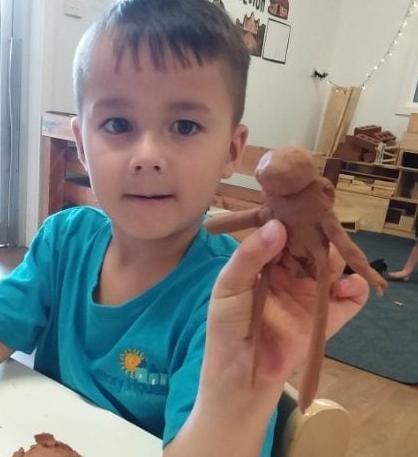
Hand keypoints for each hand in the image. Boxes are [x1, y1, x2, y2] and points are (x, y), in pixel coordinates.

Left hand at [202, 219, 368, 390]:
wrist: (239, 373)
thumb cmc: (227, 325)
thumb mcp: (229, 285)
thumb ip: (250, 256)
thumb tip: (278, 226)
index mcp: (264, 263)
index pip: (283, 235)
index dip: (292, 222)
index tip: (302, 209)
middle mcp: (289, 275)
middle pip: (310, 247)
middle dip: (317, 237)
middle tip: (321, 230)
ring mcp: (309, 295)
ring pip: (331, 267)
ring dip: (337, 259)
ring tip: (331, 258)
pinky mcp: (325, 318)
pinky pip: (349, 299)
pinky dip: (354, 288)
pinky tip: (345, 285)